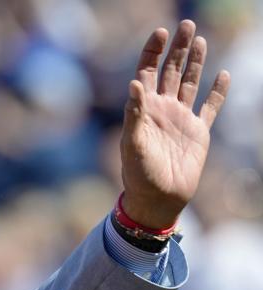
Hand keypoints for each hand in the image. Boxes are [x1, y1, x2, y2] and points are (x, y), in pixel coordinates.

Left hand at [120, 19, 229, 228]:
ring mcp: (181, 119)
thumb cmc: (139, 174)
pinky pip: (210, 107)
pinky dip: (217, 92)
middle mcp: (162, 110)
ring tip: (198, 40)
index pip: (147, 73)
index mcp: (144, 110)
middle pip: (170, 71)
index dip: (152, 52)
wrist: (157, 199)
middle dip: (177, 49)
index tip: (160, 32)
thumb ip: (134, 114)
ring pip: (189, 83)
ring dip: (195, 62)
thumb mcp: (132, 144)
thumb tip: (135, 83)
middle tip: (185, 25)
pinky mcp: (198, 132)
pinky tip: (223, 75)